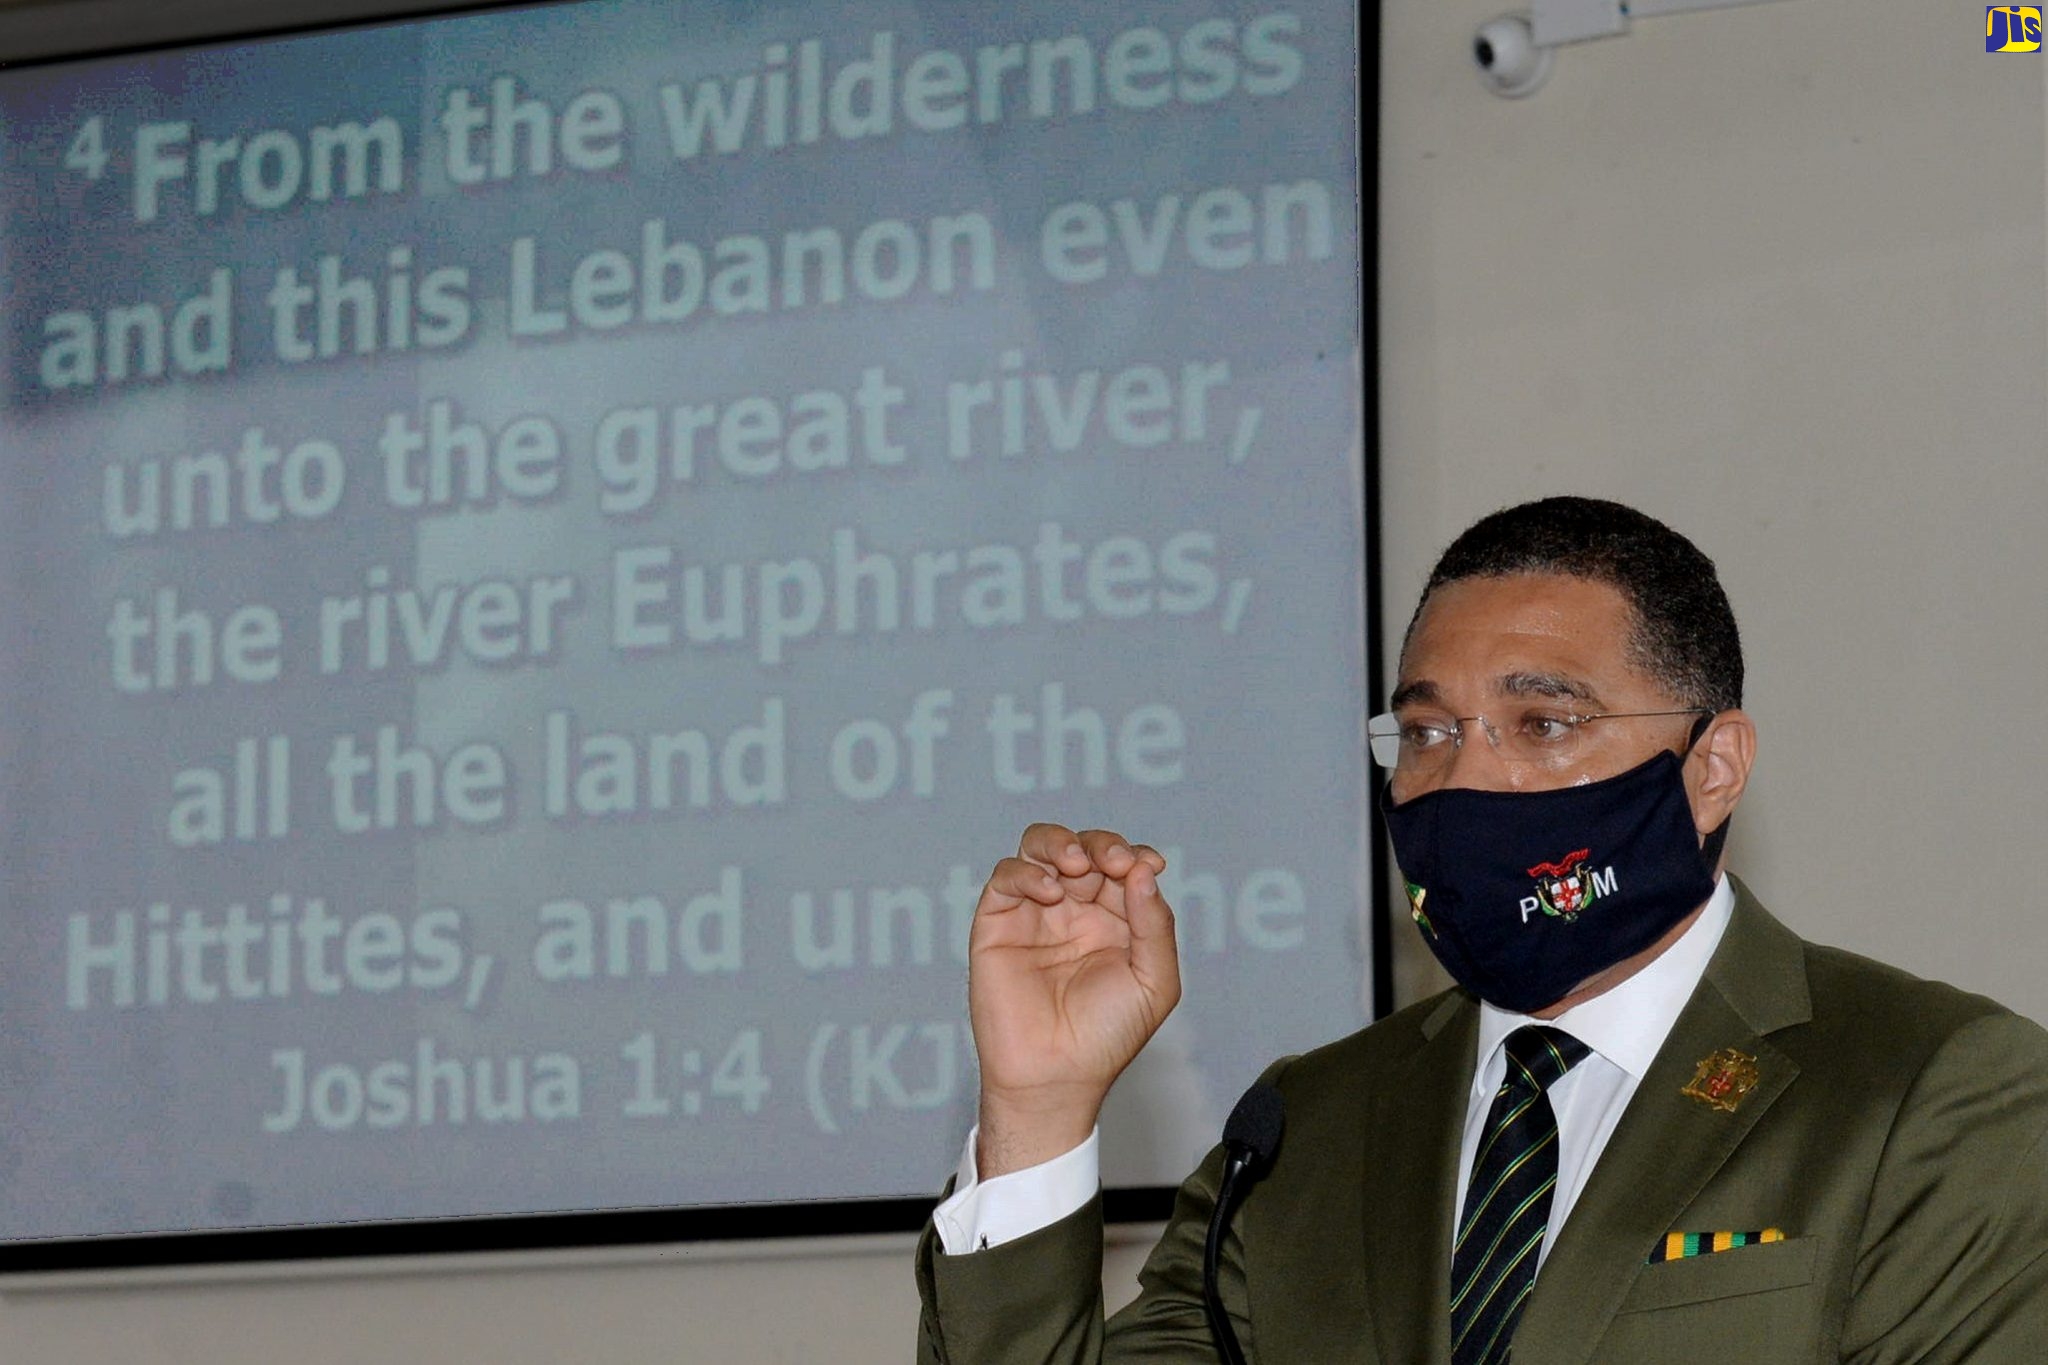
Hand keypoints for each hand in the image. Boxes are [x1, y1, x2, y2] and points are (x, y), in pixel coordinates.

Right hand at [969, 823, 1179, 1176]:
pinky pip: (1006, 877)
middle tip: (1114, 863)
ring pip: (1040, 848)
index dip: (1134, 855)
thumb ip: (1154, 925)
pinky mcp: (998, 923)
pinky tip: (1049, 894)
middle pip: (1084, 847)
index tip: (1147, 865)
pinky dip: (1026, 873)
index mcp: (1114, 919)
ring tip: (1077, 864)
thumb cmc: (1108, 1036)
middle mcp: (1074, 909)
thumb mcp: (1154, 981)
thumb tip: (1143, 869)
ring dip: (1060, 842)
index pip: (1122, 866)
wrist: (1055, 1075)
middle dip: (1102, 845)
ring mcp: (1035, 913)